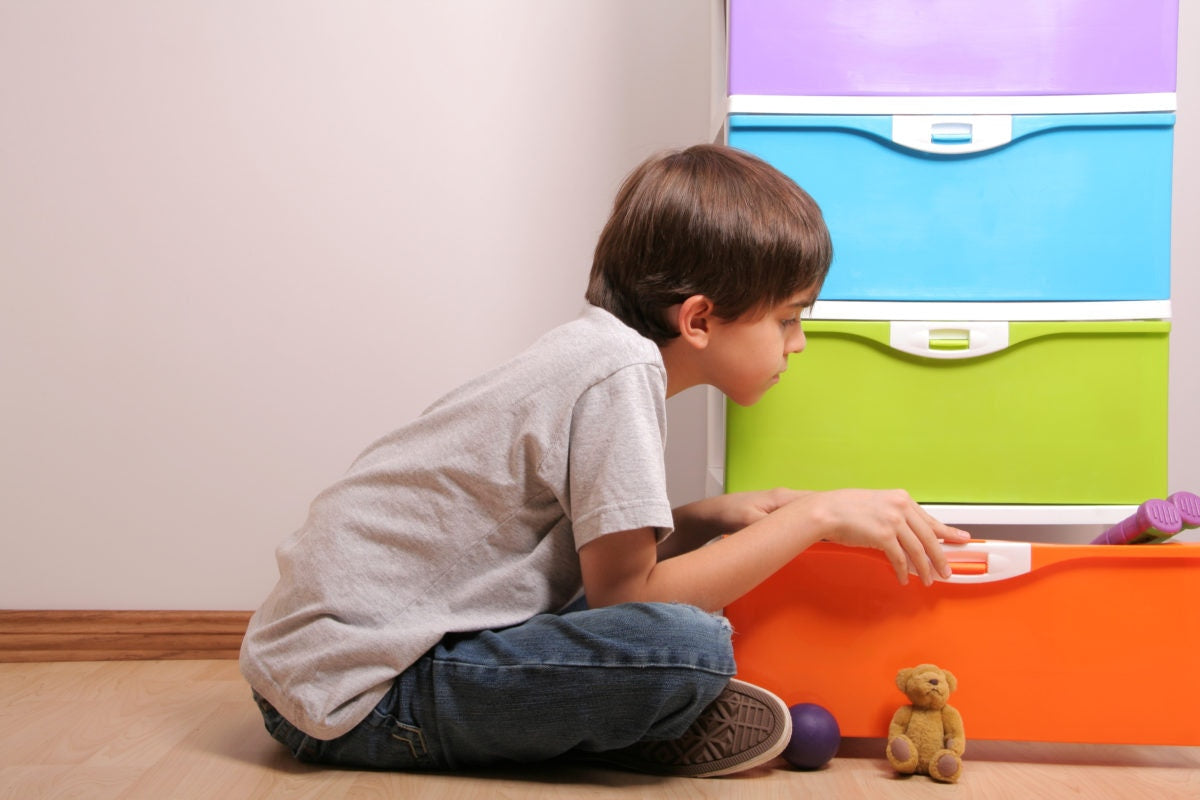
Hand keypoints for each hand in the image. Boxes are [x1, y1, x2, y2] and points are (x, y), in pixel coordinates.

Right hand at [795, 489, 970, 585]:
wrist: (826, 510)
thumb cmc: (845, 509)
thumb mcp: (877, 506)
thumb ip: (897, 517)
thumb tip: (910, 537)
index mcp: (901, 498)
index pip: (931, 519)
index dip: (948, 532)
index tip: (962, 539)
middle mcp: (901, 507)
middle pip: (929, 537)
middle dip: (940, 557)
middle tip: (946, 571)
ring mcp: (893, 521)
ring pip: (918, 550)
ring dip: (924, 568)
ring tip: (928, 580)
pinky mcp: (884, 535)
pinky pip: (900, 558)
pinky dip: (903, 571)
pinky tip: (903, 578)